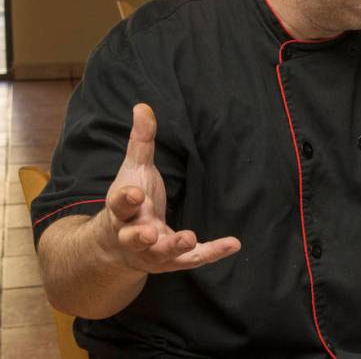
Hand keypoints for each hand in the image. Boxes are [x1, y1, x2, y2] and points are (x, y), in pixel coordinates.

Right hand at [96, 104, 240, 274]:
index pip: (119, 204)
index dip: (126, 198)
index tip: (136, 192)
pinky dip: (213, 252)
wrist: (119, 244)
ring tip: (189, 238)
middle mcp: (132, 235)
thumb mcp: (135, 170)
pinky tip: (234, 244)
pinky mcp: (173, 261)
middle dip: (140, 235)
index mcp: (122, 210)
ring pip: (161, 254)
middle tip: (151, 232)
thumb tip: (143, 106)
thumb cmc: (131, 201)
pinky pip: (193, 258)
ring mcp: (152, 252)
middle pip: (133, 237)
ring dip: (174, 247)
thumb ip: (141, 141)